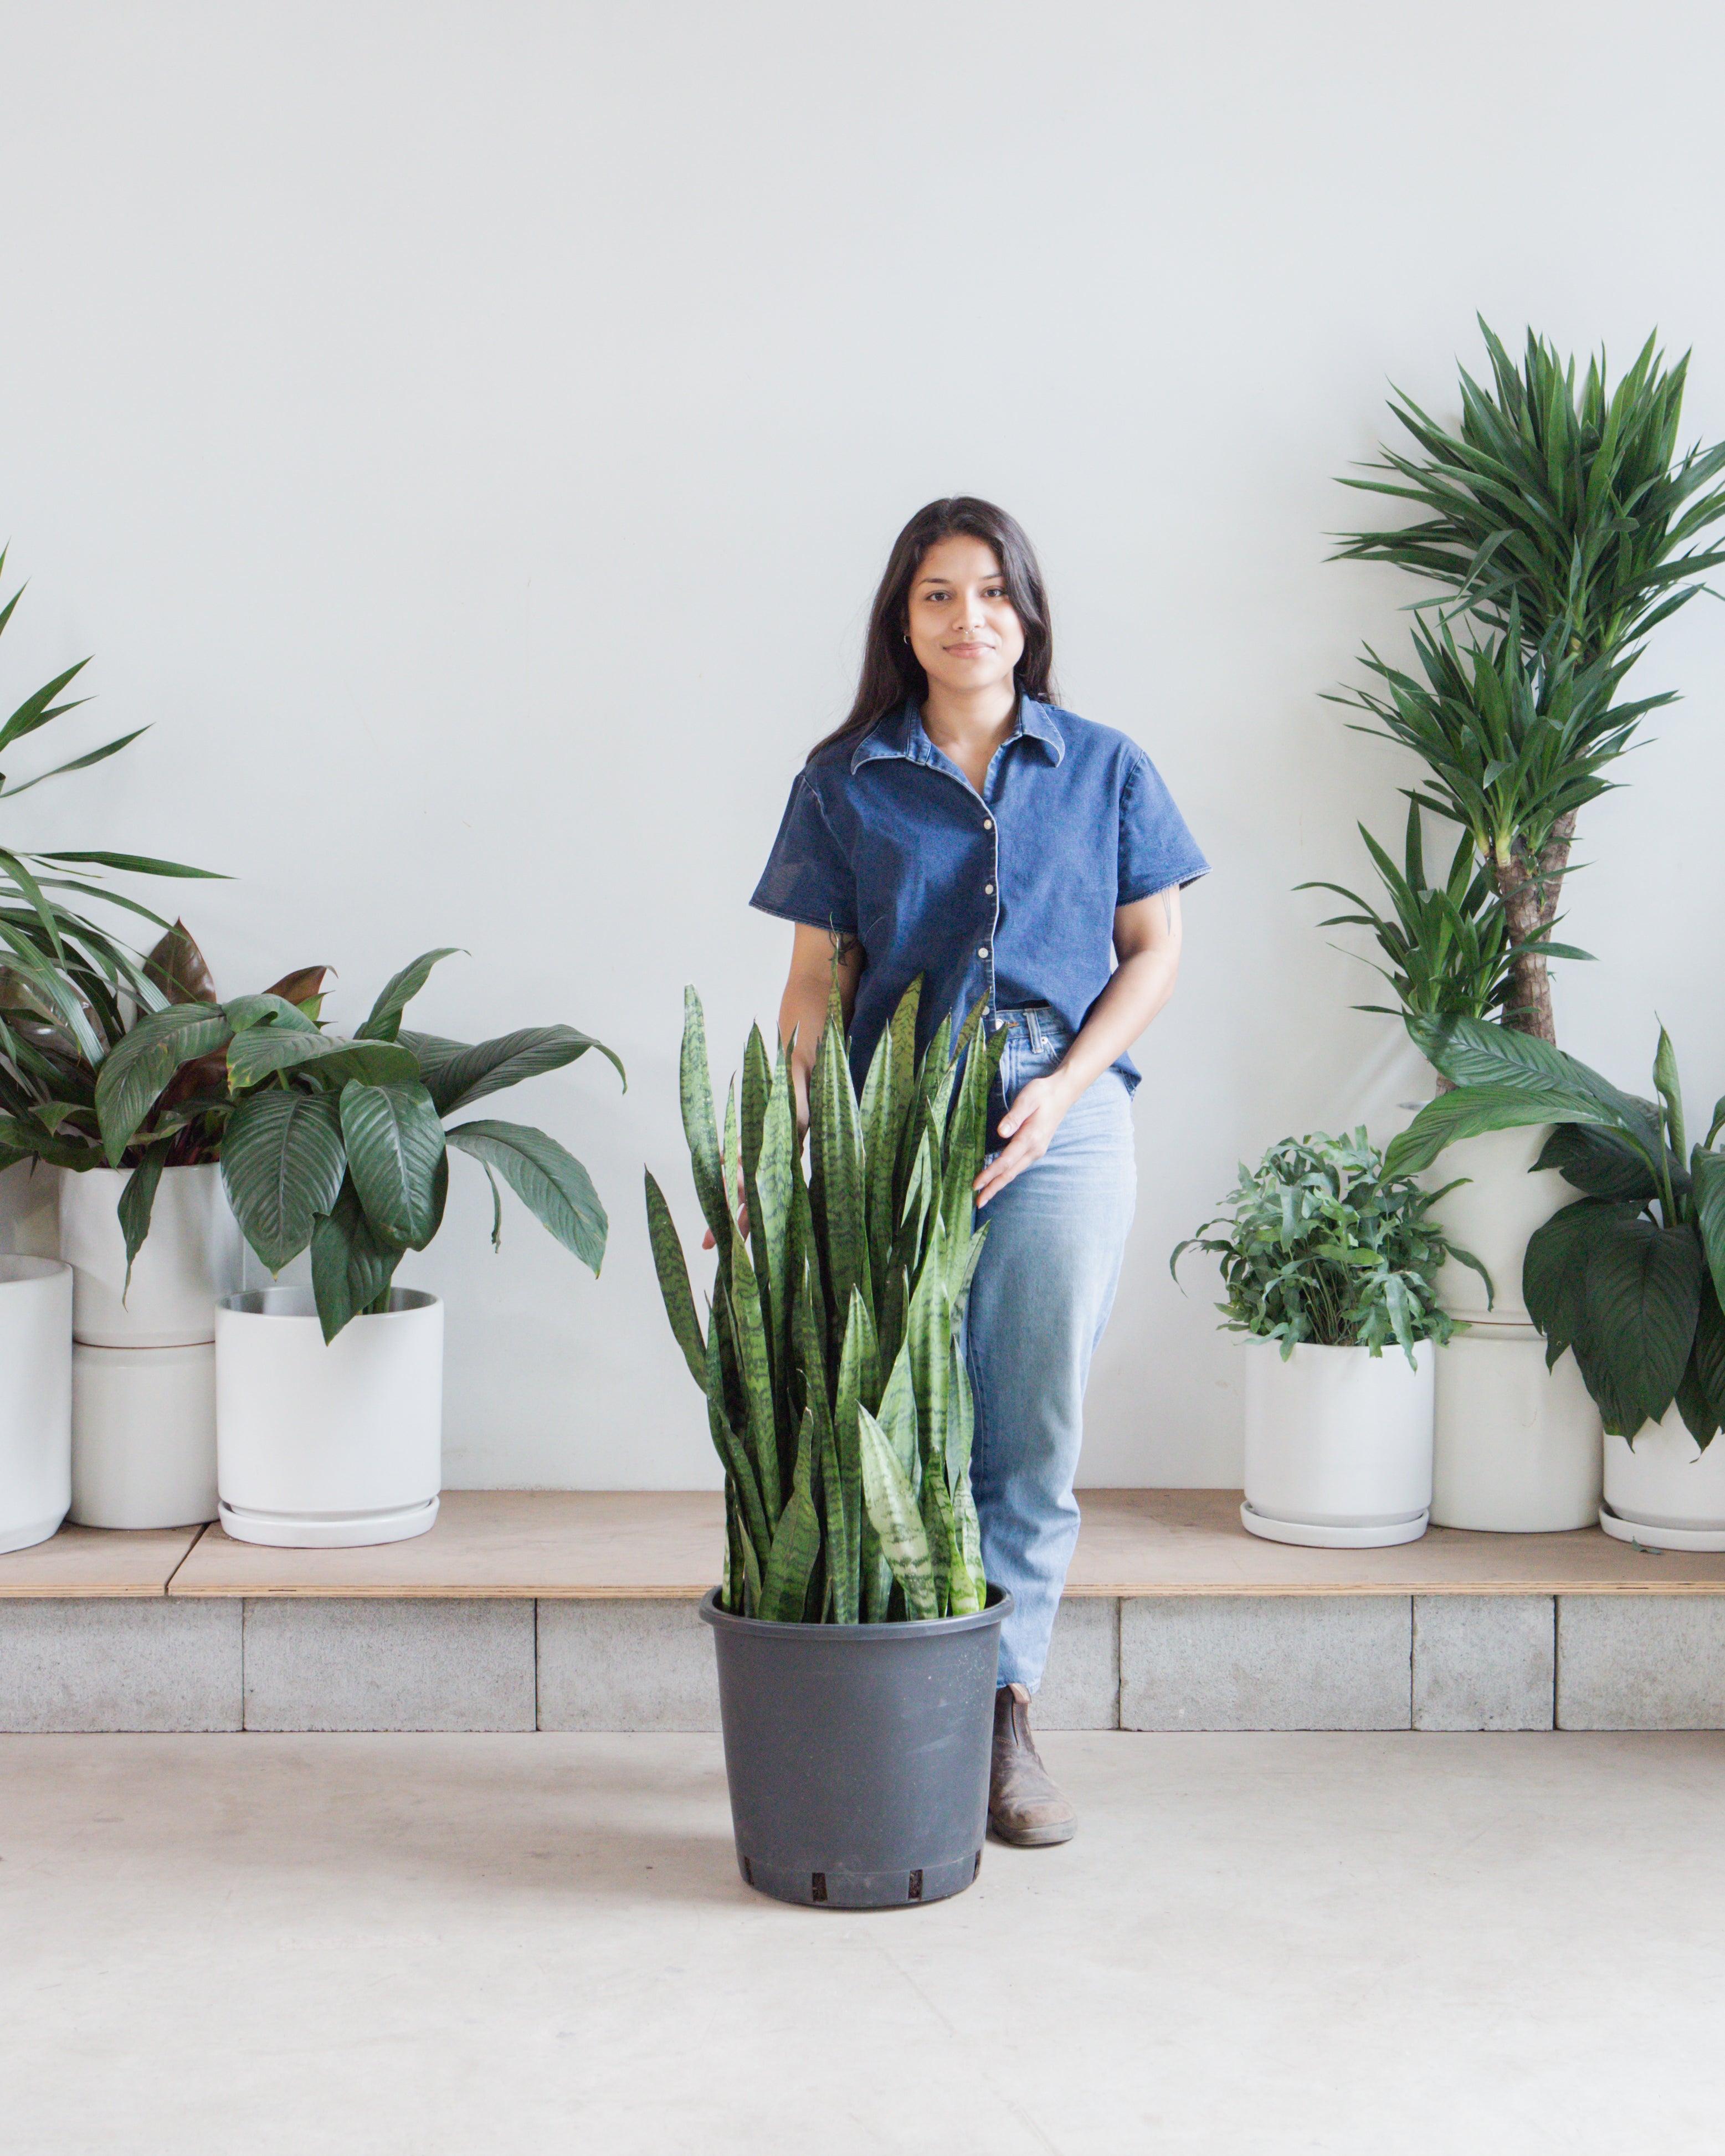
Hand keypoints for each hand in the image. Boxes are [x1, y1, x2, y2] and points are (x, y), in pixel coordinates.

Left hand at [972, 1070, 1074, 1206]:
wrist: (1062, 1094)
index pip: (1005, 1161)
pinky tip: (996, 1179)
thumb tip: (1001, 1132)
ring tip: (984, 1195)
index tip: (976, 1184)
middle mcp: (1034, 1149)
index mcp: (1030, 1138)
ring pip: (1014, 1171)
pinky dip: (1005, 1175)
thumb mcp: (1027, 1099)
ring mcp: (1036, 1151)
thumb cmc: (1042, 1094)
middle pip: (1010, 1173)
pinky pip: (1017, 1166)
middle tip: (978, 1202)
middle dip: (993, 1188)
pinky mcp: (1035, 1149)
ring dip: (998, 1183)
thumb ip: (1014, 1117)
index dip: (989, 1173)